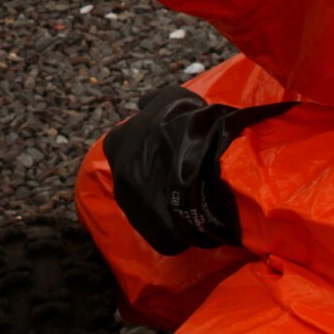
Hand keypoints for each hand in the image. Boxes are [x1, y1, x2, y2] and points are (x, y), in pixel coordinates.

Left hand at [102, 85, 291, 254]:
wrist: (216, 168)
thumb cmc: (192, 126)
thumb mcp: (174, 99)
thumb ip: (153, 100)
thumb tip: (142, 103)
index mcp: (118, 144)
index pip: (130, 144)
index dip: (154, 143)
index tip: (173, 144)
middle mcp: (118, 179)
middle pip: (139, 176)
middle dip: (158, 173)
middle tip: (185, 169)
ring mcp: (135, 211)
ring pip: (152, 203)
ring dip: (168, 198)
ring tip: (195, 191)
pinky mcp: (155, 234)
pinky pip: (167, 228)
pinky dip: (180, 221)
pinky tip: (198, 210)